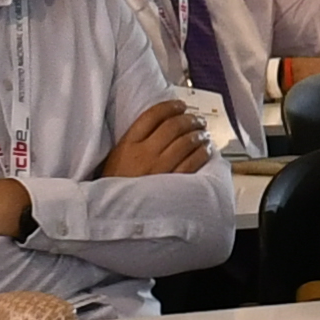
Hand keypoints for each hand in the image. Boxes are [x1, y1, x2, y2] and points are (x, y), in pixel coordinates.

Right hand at [103, 95, 217, 178]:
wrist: (114, 213)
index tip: (180, 105)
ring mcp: (158, 169)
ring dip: (199, 134)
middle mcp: (144, 154)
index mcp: (128, 144)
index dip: (170, 107)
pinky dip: (202, 153)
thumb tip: (160, 125)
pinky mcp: (171, 184)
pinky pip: (192, 162)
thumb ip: (135, 141)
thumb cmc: (116, 185)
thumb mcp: (116, 158)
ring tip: (203, 133)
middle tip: (197, 119)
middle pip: (173, 126)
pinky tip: (206, 150)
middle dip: (189, 119)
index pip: (152, 116)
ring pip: (185, 142)